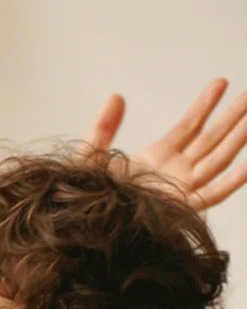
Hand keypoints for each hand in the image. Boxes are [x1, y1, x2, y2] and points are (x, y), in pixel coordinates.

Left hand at [84, 78, 246, 209]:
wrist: (78, 225)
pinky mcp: (179, 209)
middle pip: (211, 140)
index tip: (221, 82)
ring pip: (218, 160)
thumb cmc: (83, 199)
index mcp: (156, 159)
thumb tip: (116, 96)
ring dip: (238, 138)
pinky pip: (213, 194)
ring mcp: (179, 189)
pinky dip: (234, 180)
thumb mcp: (91, 155)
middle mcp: (174, 172)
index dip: (205, 105)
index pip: (189, 126)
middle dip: (232, 117)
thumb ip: (104, 128)